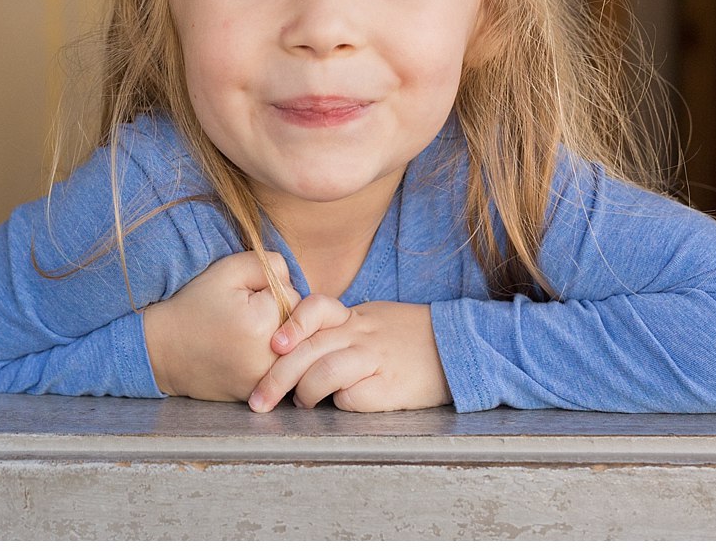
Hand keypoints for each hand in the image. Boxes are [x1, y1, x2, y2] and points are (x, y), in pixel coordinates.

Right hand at [143, 250, 299, 401]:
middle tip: (241, 318)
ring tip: (242, 335)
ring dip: (276, 338)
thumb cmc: (194, 305)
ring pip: (291, 348)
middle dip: (275, 315)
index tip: (241, 299)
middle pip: (296, 324)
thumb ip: (271, 264)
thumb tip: (294, 282)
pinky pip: (279, 369)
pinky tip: (242, 353)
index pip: (293, 296)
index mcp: (262, 321)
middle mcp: (268, 356)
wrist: (162, 349)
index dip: (268, 292)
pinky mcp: (257, 393)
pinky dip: (267, 359)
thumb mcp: (229, 269)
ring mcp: (263, 380)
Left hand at [246, 296, 450, 412]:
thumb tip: (295, 345)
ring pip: (322, 374)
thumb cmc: (409, 337)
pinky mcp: (389, 387)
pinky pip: (351, 397)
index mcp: (354, 316)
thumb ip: (337, 327)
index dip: (291, 326)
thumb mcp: (372, 319)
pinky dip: (340, 404)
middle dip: (275, 378)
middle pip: (307, 351)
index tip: (273, 346)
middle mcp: (360, 334)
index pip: (315, 309)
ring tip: (301, 404)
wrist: (457, 347)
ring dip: (304, 394)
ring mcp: (374, 359)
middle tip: (258, 400)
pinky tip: (342, 405)